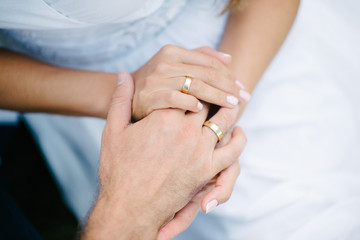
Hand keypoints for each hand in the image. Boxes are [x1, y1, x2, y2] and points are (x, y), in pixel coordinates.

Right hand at [83, 72, 245, 239]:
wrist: (130, 207)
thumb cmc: (119, 169)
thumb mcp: (114, 130)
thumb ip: (120, 100)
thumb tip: (124, 75)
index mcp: (164, 117)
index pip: (186, 90)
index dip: (190, 82)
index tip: (192, 78)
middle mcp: (186, 131)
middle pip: (207, 102)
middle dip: (211, 93)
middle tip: (216, 85)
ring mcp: (199, 150)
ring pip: (223, 121)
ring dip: (228, 108)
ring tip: (230, 101)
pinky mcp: (207, 170)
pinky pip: (233, 151)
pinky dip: (238, 139)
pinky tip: (236, 131)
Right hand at [132, 45, 248, 120]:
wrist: (127, 98)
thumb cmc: (157, 84)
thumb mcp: (173, 65)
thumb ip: (199, 57)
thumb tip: (228, 57)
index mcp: (172, 52)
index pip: (209, 62)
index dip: (229, 75)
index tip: (241, 88)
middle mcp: (164, 63)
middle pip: (207, 74)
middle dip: (228, 87)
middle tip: (243, 98)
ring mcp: (156, 80)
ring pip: (196, 86)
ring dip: (218, 97)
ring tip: (232, 106)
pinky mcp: (150, 98)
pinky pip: (177, 100)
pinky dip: (192, 104)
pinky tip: (203, 111)